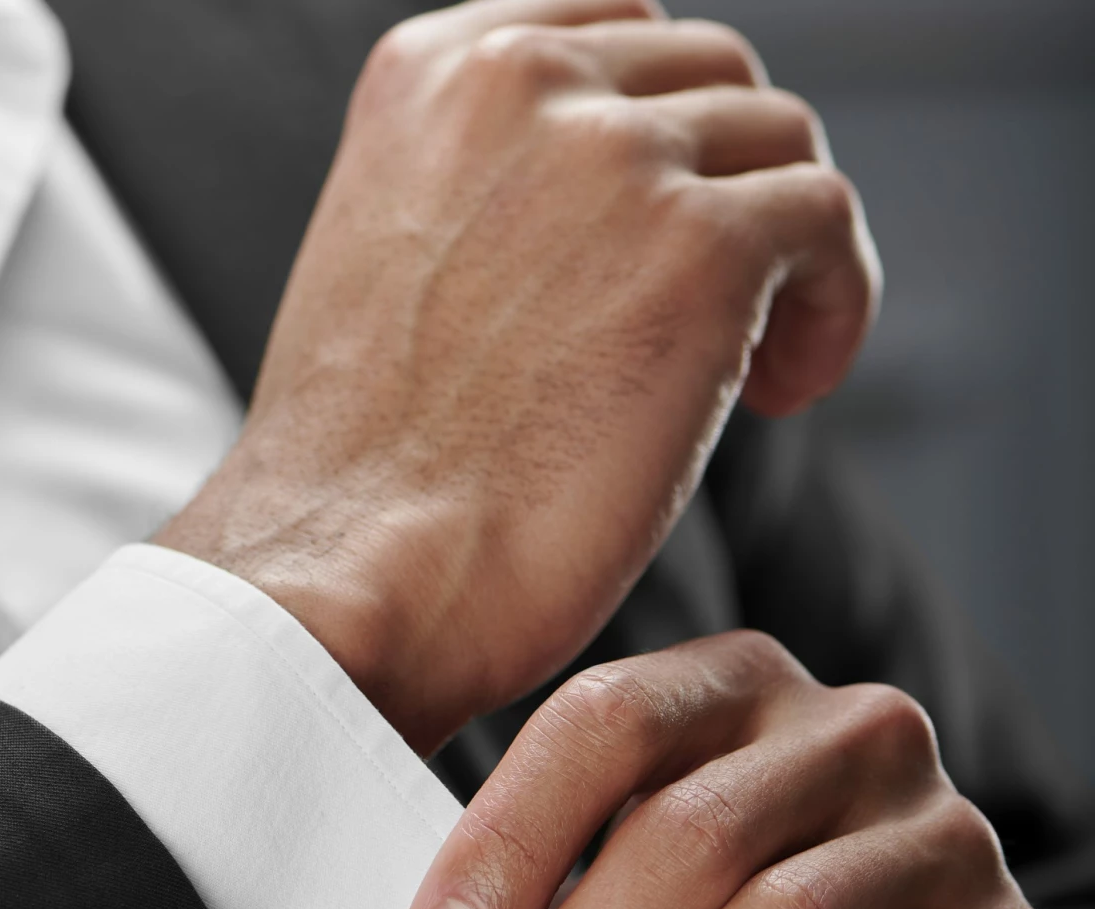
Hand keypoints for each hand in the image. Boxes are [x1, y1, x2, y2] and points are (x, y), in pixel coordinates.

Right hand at [158, 0, 878, 751]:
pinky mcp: (702, 250)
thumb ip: (484, 200)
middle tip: (709, 327)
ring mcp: (616, 157)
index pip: (612, 36)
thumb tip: (602, 218)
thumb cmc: (363, 483)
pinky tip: (785, 394)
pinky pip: (828, 225)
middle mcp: (523, 83)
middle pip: (710, 81)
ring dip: (781, 260)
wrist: (349, 581)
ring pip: (779, 144)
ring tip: (750, 379)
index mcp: (431, 77)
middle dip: (726, 195)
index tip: (656, 241)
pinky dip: (832, 307)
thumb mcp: (388, 273)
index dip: (662, 139)